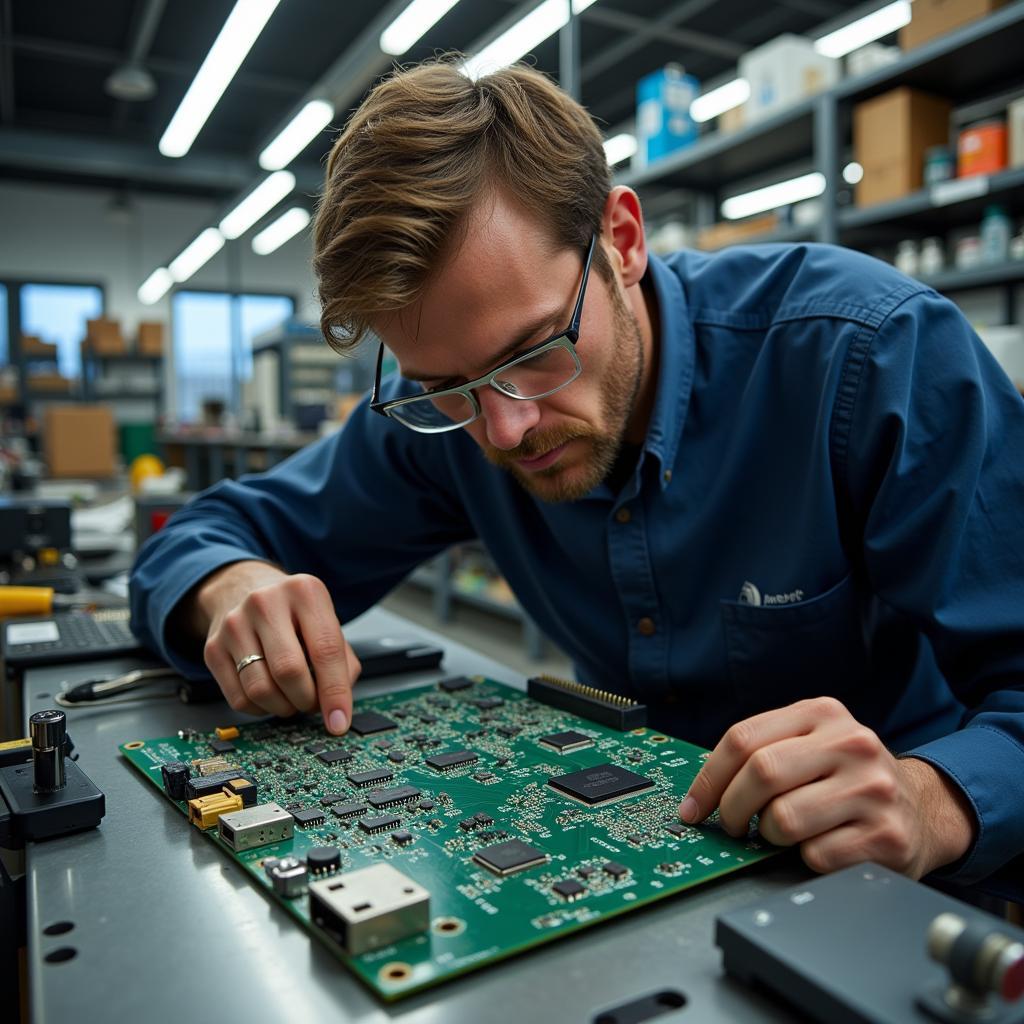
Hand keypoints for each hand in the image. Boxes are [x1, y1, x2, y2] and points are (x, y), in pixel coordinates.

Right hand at [196, 561, 360, 734]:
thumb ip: (342, 661)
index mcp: (305, 592)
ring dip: (284, 708)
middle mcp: (266, 603)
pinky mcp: (213, 647)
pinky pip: (239, 699)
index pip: (326, 650)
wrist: (243, 588)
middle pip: (289, 672)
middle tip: (313, 704)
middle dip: (307, 701)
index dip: (335, 692)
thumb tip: (337, 707)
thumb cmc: (293, 613)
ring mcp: (235, 624)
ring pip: (260, 690)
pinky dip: (261, 709)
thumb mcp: (326, 622)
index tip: (340, 721)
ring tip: (293, 698)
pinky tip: (271, 695)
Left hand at [678, 696, 975, 878]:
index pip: (743, 738)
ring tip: (782, 833)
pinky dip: (804, 859)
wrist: (923, 810)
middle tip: (732, 826)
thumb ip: (763, 751)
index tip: (692, 808)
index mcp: (822, 713)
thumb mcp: (812, 745)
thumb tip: (698, 793)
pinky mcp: (887, 836)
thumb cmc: (848, 779)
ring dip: (770, 836)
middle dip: (732, 808)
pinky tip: (819, 847)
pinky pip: (815, 855)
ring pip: (783, 818)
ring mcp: (872, 789)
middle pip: (760, 773)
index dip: (708, 779)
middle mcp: (851, 743)